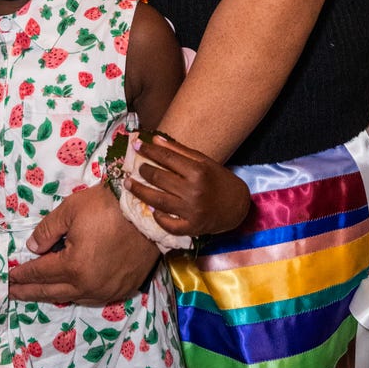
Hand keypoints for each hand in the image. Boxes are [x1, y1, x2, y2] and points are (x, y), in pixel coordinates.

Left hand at [8, 183, 159, 304]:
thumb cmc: (107, 207)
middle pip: (52, 291)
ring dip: (53, 293)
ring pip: (73, 297)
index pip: (40, 273)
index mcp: (74, 267)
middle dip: (29, 291)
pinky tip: (70, 289)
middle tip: (13, 292)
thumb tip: (32, 248)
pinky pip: (93, 296)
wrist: (148, 212)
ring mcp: (107, 291)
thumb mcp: (71, 211)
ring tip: (37, 291)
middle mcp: (89, 286)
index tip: (8, 277)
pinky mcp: (122, 289)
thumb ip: (47, 231)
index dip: (22, 274)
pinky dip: (77, 293)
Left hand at [125, 133, 250, 236]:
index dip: (149, 151)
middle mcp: (194, 191)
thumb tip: (155, 139)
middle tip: (134, 168)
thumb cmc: (219, 180)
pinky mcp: (192, 227)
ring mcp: (192, 211)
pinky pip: (169, 224)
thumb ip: (179, 150)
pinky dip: (158, 217)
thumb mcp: (203, 161)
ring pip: (158, 201)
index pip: (167, 158)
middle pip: (159, 179)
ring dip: (140, 192)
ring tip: (129, 184)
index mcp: (198, 171)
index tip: (136, 145)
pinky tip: (151, 209)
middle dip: (143, 171)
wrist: (239, 206)